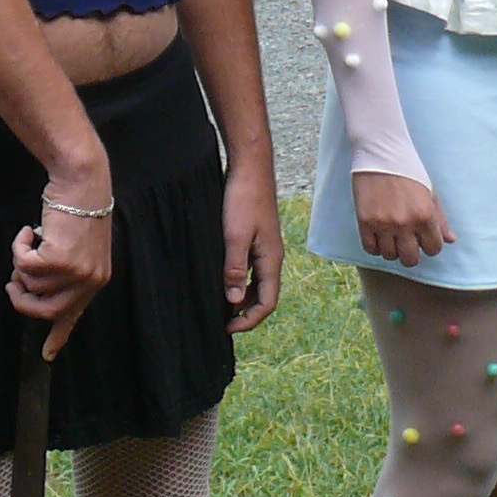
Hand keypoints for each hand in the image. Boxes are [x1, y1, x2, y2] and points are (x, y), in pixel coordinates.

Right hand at [8, 197, 114, 359]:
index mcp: (96, 280)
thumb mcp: (78, 247)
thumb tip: (32, 289)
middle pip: (44, 310)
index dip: (58, 336)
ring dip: (21, 262)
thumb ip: (64, 271)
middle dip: (21, 300)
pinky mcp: (59, 259)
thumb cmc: (77, 208)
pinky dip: (19, 246)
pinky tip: (30, 230)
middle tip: (12, 284)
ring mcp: (75, 272)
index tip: (49, 355)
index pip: (74, 316)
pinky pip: (22, 264)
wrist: (83, 182)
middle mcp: (89, 281)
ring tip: (31, 240)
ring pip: (30, 283)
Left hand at [222, 157, 285, 332]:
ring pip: (259, 283)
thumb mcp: (235, 236)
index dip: (250, 320)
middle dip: (248, 314)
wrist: (250, 168)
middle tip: (224, 324)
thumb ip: (235, 269)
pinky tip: (226, 281)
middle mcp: (272, 256)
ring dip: (244, 298)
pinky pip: (252, 268)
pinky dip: (242, 281)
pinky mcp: (257, 238)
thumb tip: (235, 301)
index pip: (268, 301)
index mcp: (271, 259)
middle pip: (265, 295)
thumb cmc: (244, 198)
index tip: (228, 328)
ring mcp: (265, 247)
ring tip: (223, 308)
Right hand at [351, 170, 451, 272]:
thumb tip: (450, 240)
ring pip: (389, 255)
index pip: (433, 249)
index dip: (429, 246)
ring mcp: (383, 223)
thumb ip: (440, 219)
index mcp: (425, 215)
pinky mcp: (365, 221)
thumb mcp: (430, 193)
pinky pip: (370, 248)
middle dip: (411, 253)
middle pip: (410, 260)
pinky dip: (375, 246)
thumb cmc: (409, 171)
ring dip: (392, 249)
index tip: (423, 238)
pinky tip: (379, 234)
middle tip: (407, 242)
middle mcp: (405, 222)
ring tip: (391, 235)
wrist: (381, 152)